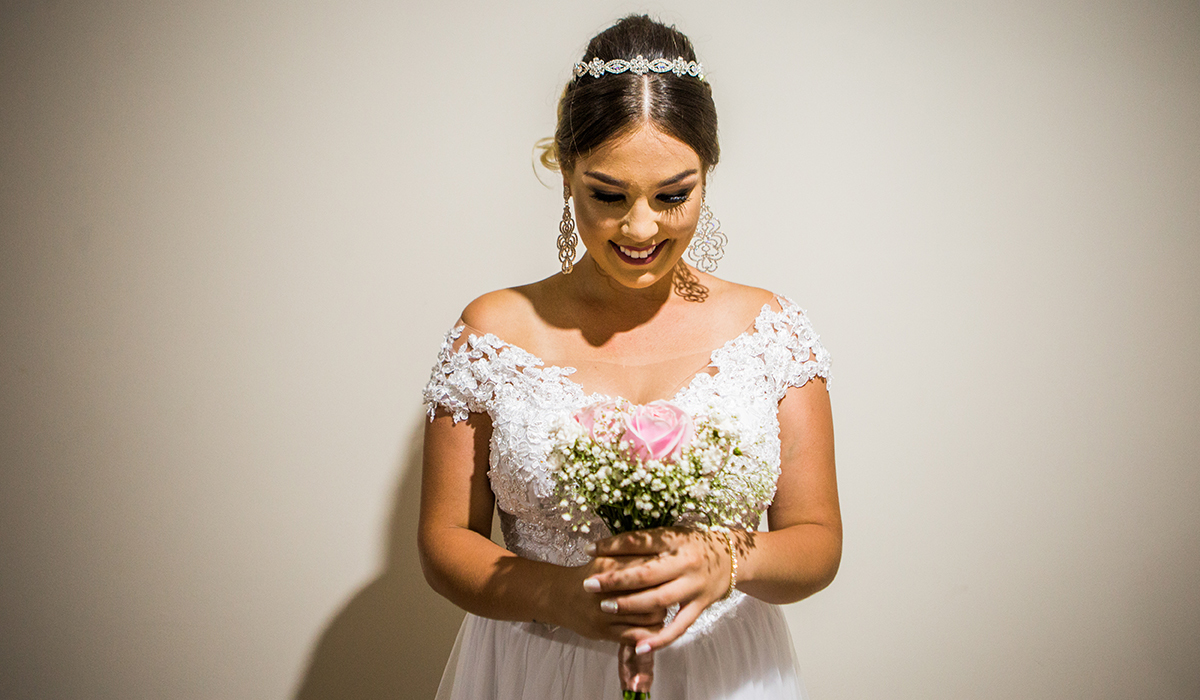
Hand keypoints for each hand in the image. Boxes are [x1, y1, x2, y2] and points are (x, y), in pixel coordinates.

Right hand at [547, 549, 668, 645]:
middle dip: (664, 593)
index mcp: (609, 566)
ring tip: (660, 609)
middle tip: (668, 591)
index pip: (646, 569)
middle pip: (652, 593)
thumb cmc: (591, 575)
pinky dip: (649, 633)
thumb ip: (632, 556)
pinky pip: (635, 635)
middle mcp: (606, 589)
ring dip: (659, 615)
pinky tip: (651, 626)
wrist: (560, 596)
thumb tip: (666, 557)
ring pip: (648, 617)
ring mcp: (604, 612)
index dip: (663, 571)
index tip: (669, 572)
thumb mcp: (607, 559)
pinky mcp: (604, 631)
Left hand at [581, 527, 733, 652]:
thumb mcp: (672, 534)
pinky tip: (640, 646)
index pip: (639, 541)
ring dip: (630, 605)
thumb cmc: (692, 544)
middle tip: (589, 584)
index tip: (588, 550)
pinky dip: (660, 638)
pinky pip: (679, 626)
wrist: (732, 557)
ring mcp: (694, 585)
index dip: (611, 546)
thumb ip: (645, 541)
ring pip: (659, 599)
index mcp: (675, 540)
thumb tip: (608, 544)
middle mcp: (686, 562)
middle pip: (646, 573)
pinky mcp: (701, 605)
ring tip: (605, 607)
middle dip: (615, 580)